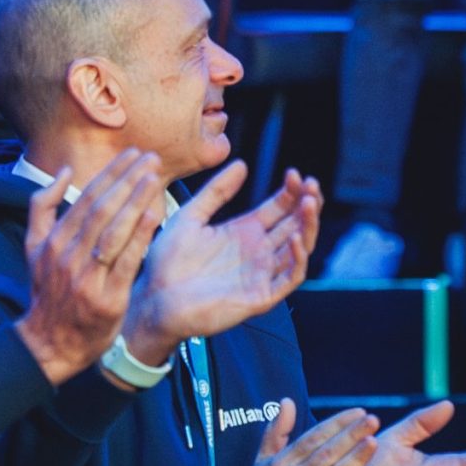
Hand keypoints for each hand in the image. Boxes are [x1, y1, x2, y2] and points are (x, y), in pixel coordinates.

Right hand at [17, 148, 166, 383]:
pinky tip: (156, 215)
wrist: (50, 343)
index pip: (86, 199)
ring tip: (155, 177)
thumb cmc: (49, 290)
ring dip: (135, 201)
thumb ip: (43, 208)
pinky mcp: (107, 298)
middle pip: (101, 210)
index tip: (132, 153)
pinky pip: (126, 262)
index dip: (110, 173)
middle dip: (127, 180)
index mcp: (54, 241)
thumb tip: (62, 171)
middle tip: (151, 157)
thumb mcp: (34, 248)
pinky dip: (140, 237)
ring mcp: (86, 278)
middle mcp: (68, 256)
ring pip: (113, 231)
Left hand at [125, 165, 323, 367]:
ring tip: (310, 203)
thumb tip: (241, 163)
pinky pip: (289, 278)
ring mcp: (262, 274)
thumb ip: (216, 191)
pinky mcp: (261, 296)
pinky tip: (296, 238)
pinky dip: (298, 259)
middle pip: (296, 225)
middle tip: (312, 184)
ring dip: (309, 226)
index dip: (291, 192)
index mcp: (244, 232)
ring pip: (300, 248)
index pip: (280, 208)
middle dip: (308, 204)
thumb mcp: (190, 217)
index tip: (295, 174)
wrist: (154, 301)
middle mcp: (258, 252)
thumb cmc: (167, 264)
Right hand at [239, 401, 379, 465]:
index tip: (358, 412)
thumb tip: (287, 401)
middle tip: (372, 419)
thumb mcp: (261, 464)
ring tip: (374, 441)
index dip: (337, 423)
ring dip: (355, 458)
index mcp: (282, 464)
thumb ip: (276, 432)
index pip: (313, 437)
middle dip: (351, 434)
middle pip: (326, 453)